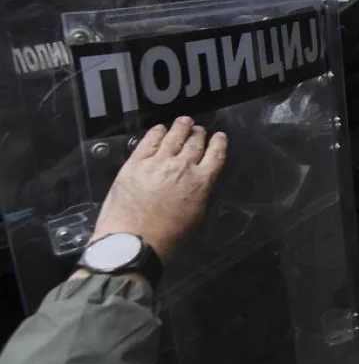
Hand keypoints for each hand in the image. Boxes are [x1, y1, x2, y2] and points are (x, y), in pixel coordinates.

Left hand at [90, 117, 227, 260]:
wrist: (134, 242)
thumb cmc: (167, 238)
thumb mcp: (195, 216)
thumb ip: (198, 193)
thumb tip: (197, 183)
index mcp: (201, 183)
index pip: (215, 155)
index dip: (218, 143)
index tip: (220, 136)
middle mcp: (182, 167)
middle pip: (194, 144)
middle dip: (198, 134)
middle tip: (198, 129)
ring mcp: (157, 162)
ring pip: (173, 138)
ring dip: (181, 128)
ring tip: (184, 122)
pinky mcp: (135, 163)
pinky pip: (149, 142)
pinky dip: (157, 133)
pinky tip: (160, 129)